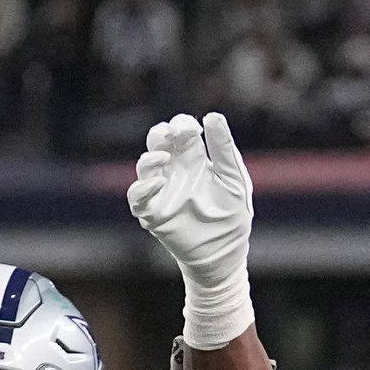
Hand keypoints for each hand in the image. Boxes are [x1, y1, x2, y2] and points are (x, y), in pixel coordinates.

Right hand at [127, 112, 252, 286]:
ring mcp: (162, 192)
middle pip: (157, 142)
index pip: (180, 131)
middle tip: (172, 133)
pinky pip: (136, 197)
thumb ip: (223, 148)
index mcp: (194, 159)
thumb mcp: (233, 178)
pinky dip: (142, 188)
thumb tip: (212, 115)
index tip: (192, 128)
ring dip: (151, 158)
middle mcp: (175, 172)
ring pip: (144, 165)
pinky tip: (158, 183)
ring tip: (166, 157)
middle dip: (160, 133)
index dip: (181, 124)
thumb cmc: (232, 215)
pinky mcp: (154, 213)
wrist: (225, 253)